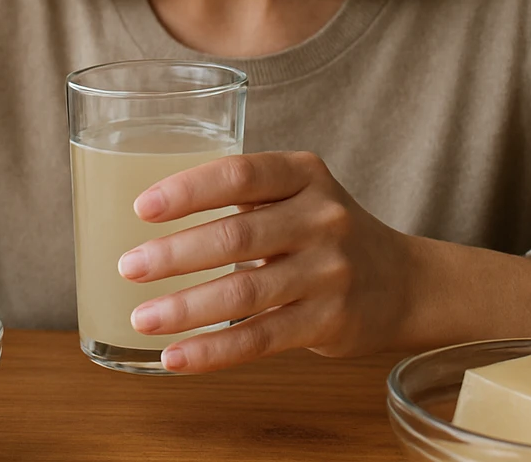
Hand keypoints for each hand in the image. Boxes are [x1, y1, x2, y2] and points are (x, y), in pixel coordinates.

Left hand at [116, 151, 415, 372]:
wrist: (401, 282)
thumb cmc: (324, 232)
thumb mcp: (297, 194)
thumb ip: (242, 197)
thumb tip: (149, 221)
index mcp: (304, 174)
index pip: (240, 174)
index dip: (188, 190)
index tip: (142, 208)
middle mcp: (322, 218)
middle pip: (237, 235)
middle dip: (175, 254)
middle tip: (128, 266)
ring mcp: (330, 271)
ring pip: (245, 292)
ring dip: (185, 308)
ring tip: (142, 318)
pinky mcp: (330, 320)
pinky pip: (261, 338)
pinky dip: (213, 350)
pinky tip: (175, 357)